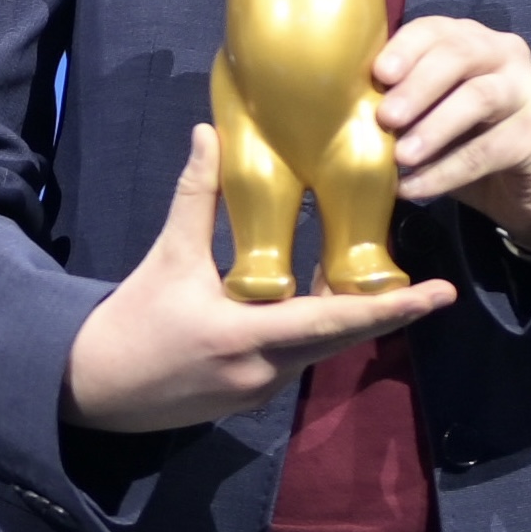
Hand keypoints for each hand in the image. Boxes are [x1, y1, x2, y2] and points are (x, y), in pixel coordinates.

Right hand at [64, 127, 453, 432]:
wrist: (91, 386)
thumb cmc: (130, 322)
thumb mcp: (168, 256)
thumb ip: (196, 196)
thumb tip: (208, 134)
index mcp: (249, 337)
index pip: (335, 321)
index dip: (391, 307)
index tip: (439, 295)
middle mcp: (265, 371)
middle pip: (341, 339)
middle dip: (383, 313)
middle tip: (428, 289)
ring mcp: (259, 390)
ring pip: (319, 350)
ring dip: (342, 318)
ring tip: (365, 281)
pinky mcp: (249, 397)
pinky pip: (296, 360)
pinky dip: (312, 331)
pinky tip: (312, 300)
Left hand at [373, 16, 530, 246]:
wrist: (525, 183)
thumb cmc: (465, 138)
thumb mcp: (432, 113)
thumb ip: (402, 100)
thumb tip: (346, 109)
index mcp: (471, 40)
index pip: (436, 29)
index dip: (406, 48)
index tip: (378, 74)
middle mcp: (504, 55)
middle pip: (460, 55)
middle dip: (417, 85)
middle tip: (385, 118)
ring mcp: (527, 92)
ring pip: (479, 97)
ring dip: (434, 127)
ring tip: (400, 156)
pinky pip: (489, 150)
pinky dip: (446, 171)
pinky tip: (415, 188)